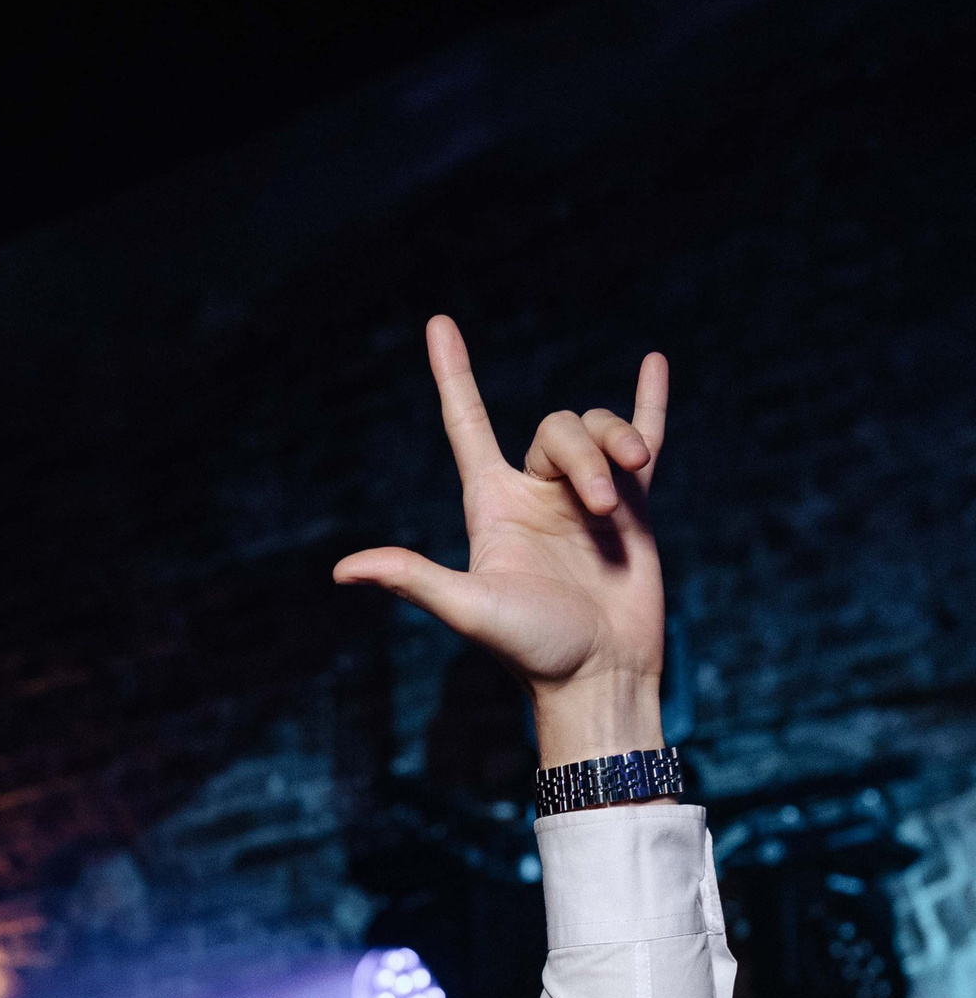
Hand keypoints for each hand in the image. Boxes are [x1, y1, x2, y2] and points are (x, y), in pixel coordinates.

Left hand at [334, 316, 667, 762]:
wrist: (601, 674)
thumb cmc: (533, 650)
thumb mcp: (469, 609)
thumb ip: (414, 579)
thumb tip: (343, 570)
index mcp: (493, 506)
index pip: (466, 425)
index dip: (453, 375)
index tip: (438, 323)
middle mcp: (535, 494)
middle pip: (557, 428)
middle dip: (582, 454)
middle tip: (598, 510)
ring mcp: (584, 497)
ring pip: (599, 431)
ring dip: (617, 447)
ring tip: (626, 495)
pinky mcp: (633, 506)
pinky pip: (641, 439)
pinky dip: (647, 404)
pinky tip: (654, 363)